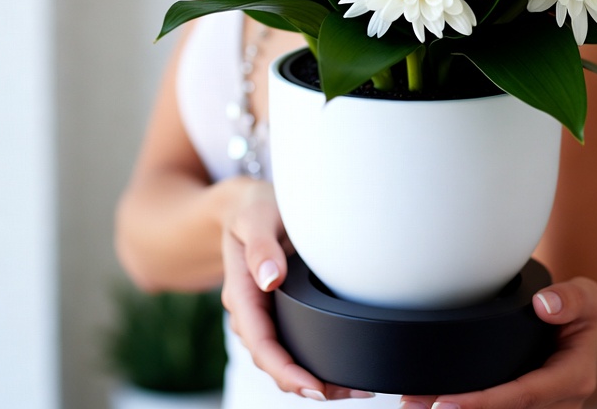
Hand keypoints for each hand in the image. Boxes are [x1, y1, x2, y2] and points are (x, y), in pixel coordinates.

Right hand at [220, 180, 374, 400]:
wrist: (246, 205)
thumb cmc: (253, 208)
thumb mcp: (256, 217)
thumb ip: (261, 246)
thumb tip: (270, 280)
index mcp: (241, 291)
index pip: (260, 343)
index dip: (286, 370)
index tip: (315, 387)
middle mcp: (250, 309)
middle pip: (273, 360)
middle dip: (307, 383)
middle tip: (352, 392)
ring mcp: (262, 313)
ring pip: (282, 356)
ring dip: (313, 377)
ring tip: (354, 388)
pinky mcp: (277, 310)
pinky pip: (290, 342)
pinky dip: (312, 359)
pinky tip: (339, 367)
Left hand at [401, 277, 596, 408]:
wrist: (583, 338)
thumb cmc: (579, 316)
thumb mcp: (587, 298)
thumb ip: (572, 299)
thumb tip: (545, 305)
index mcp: (573, 378)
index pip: (524, 396)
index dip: (485, 403)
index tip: (448, 403)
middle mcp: (558, 404)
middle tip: (414, 404)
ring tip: (413, 404)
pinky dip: (467, 408)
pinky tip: (430, 403)